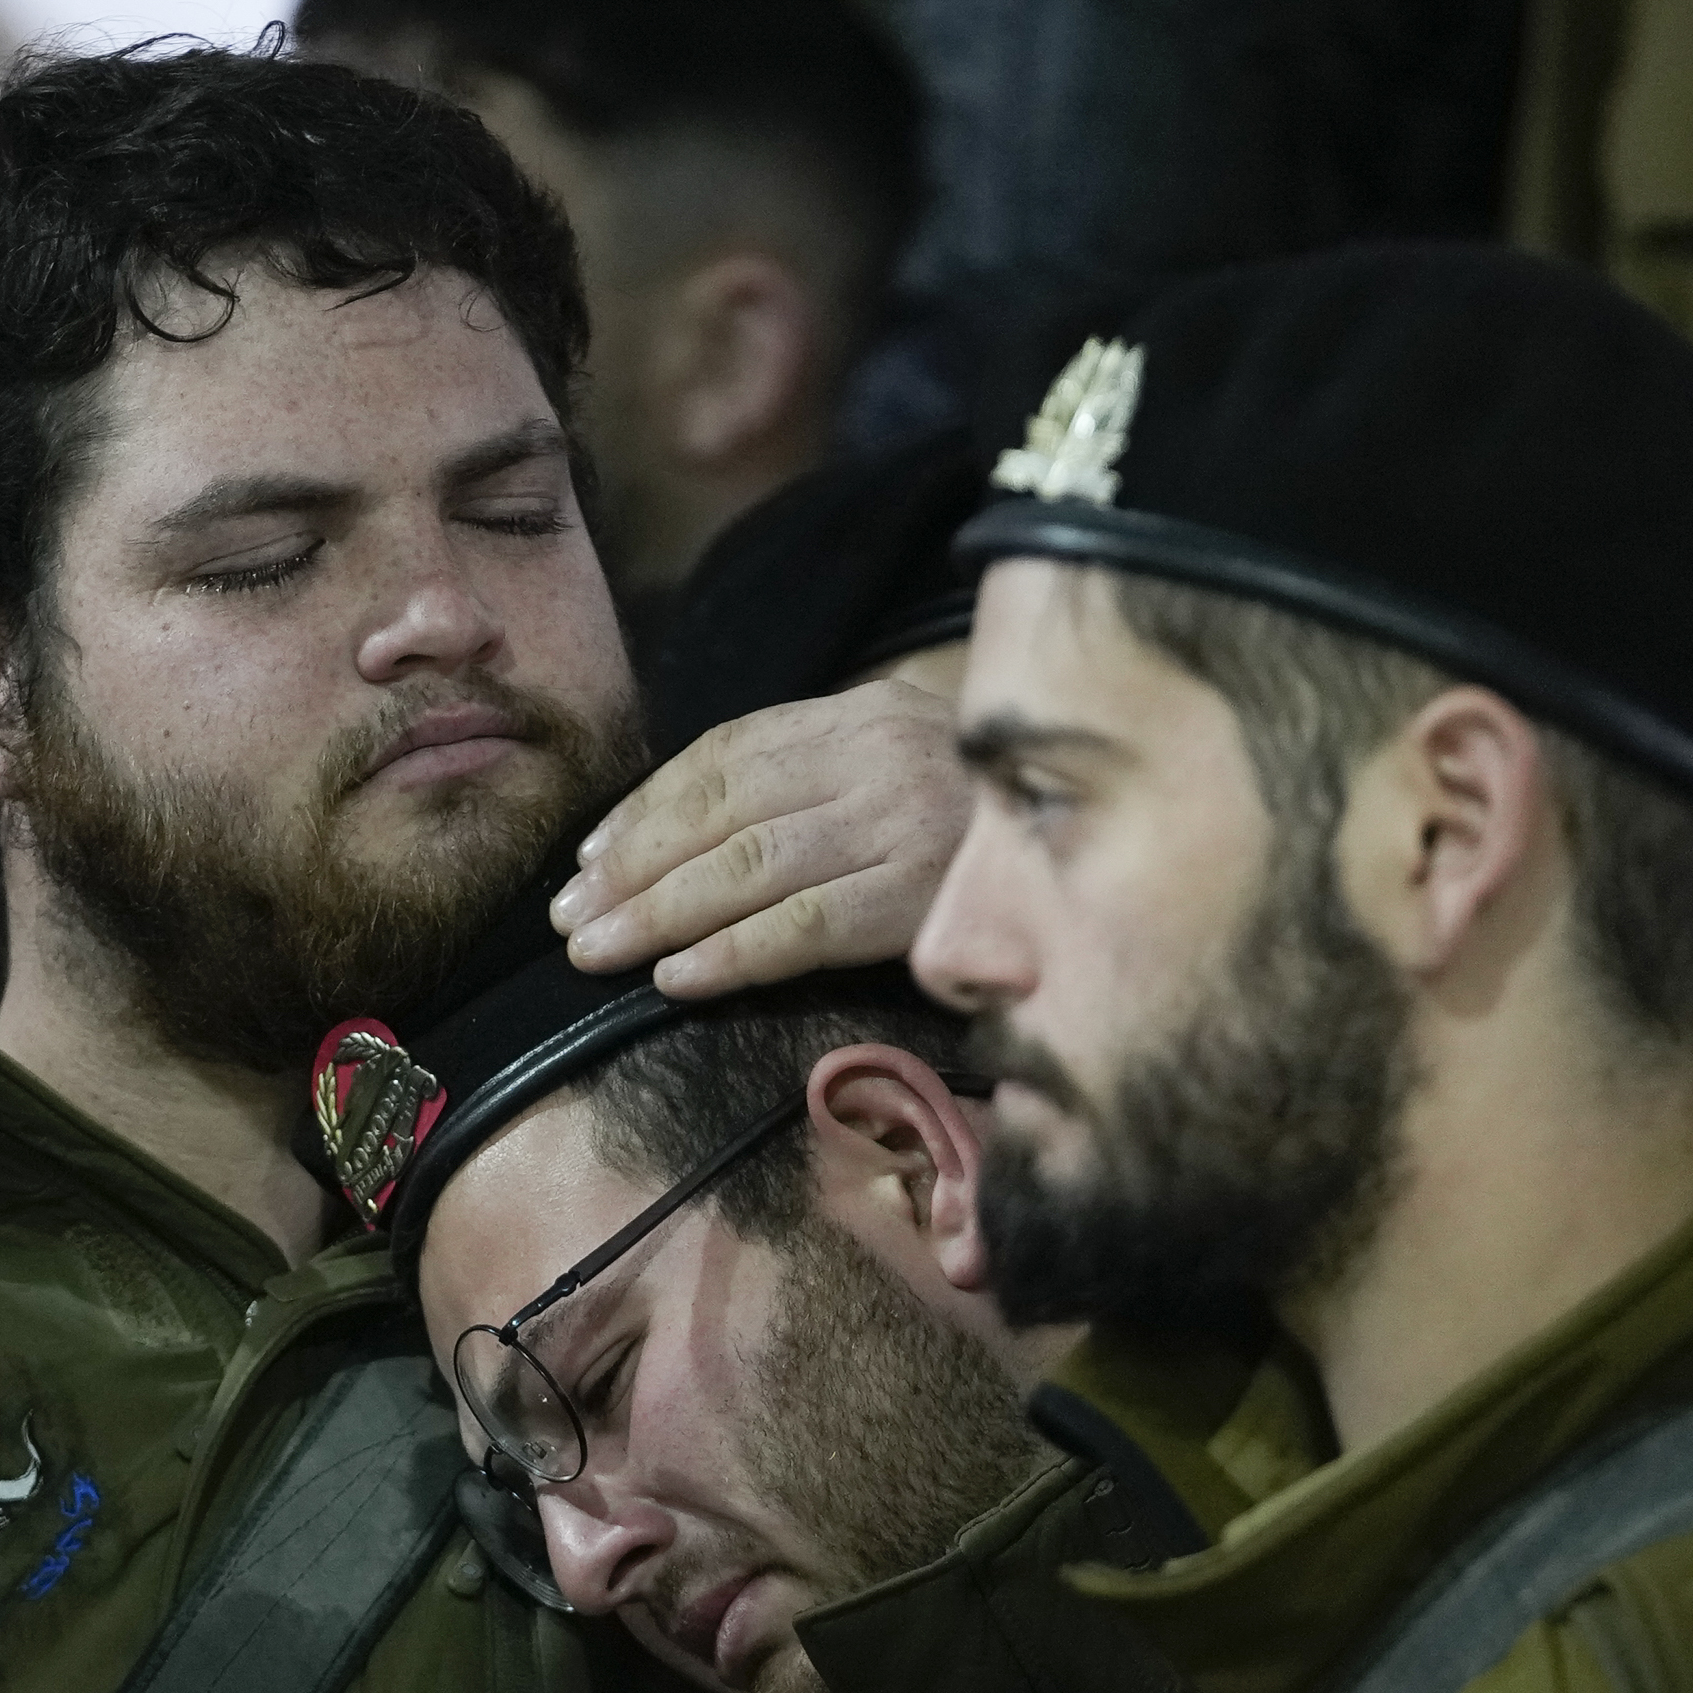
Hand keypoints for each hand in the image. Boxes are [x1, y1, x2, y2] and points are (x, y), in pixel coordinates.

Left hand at [552, 677, 971, 997]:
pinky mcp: (926, 894)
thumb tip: (692, 842)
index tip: (588, 859)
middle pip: (725, 811)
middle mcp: (880, 755)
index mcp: (863, 714)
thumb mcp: (901, 764)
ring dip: (661, 915)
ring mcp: (905, 822)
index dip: (647, 809)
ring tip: (599, 953)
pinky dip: (734, 953)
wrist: (1122, 835)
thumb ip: (816, 782)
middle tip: (569, 922)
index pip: (728, 756)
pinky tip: (680, 978)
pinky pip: (806, 926)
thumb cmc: (986, 819)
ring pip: (752, 866)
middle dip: (635, 870)